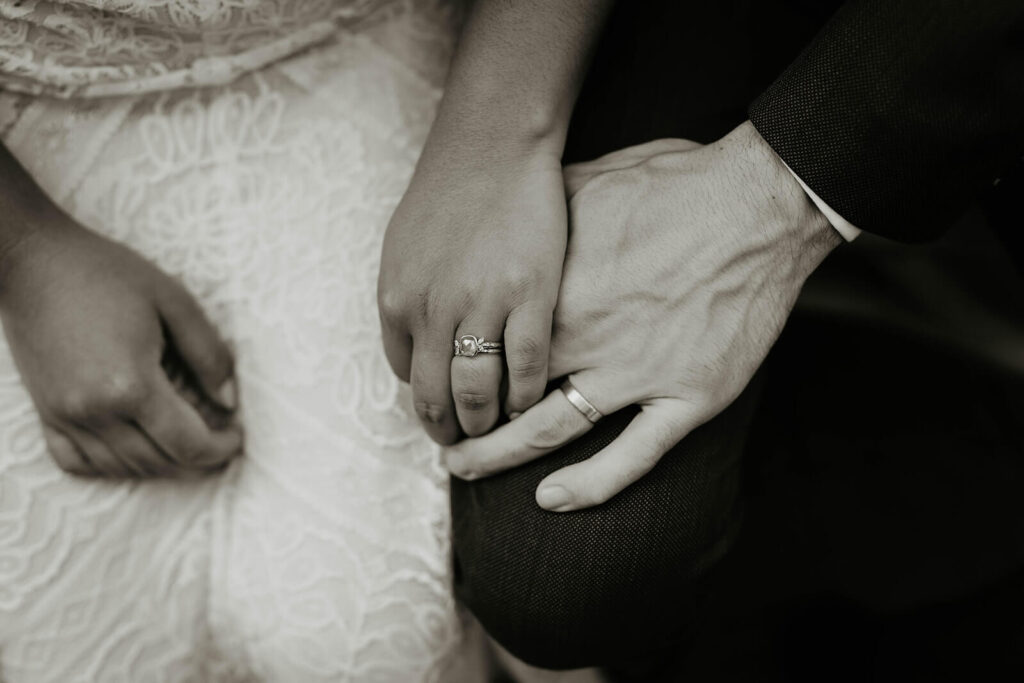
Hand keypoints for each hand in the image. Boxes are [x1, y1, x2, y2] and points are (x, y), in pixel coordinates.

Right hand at [0, 211, 241, 476]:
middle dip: (198, 459)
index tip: (237, 435)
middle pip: (158, 462)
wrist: (33, 260)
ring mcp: (64, 416)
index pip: (187, 444)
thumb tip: (229, 401)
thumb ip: (209, 354)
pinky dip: (112, 465)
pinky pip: (77, 462)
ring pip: (121, 468)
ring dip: (161, 464)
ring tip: (186, 442)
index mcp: (131, 384)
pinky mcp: (45, 412)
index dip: (221, 448)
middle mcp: (94, 411)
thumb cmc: (107, 273)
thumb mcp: (175, 302)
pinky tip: (136, 445)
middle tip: (221, 440)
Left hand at [378, 140, 566, 442]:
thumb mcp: (403, 250)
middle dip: (450, 431)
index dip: (427, 397)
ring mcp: (481, 304)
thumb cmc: (446, 194)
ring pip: (478, 392)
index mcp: (397, 300)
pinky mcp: (530, 295)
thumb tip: (415, 349)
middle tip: (467, 445)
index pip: (406, 374)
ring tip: (498, 429)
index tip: (445, 406)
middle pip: (436, 397)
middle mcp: (432, 310)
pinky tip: (531, 401)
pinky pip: (528, 368)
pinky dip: (527, 396)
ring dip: (486, 423)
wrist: (492, 147)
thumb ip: (407, 301)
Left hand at [445, 123, 842, 509]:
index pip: (488, 341)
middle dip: (463, 416)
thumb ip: (541, 212)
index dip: (458, 362)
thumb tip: (501, 207)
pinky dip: (590, 483)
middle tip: (437, 432)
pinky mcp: (688, 396)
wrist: (762, 204)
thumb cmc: (679, 184)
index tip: (439, 372)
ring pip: (550, 428)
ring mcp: (638, 373)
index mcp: (557, 290)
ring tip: (464, 469)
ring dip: (499, 456)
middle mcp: (587, 337)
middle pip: (504, 391)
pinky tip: (550, 500)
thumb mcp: (590, 179)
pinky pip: (633, 455)